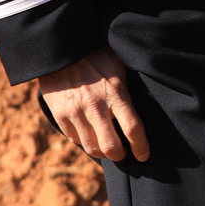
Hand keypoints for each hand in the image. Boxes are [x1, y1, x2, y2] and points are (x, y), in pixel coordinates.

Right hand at [37, 46, 149, 161]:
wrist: (63, 49)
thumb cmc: (97, 55)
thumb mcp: (119, 68)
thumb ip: (127, 90)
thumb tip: (142, 109)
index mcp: (115, 93)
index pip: (133, 128)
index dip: (141, 146)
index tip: (144, 155)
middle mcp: (95, 106)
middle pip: (111, 146)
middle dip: (120, 155)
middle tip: (124, 154)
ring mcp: (75, 112)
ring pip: (92, 147)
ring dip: (102, 151)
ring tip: (108, 148)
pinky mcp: (60, 115)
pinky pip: (75, 139)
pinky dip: (85, 142)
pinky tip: (91, 136)